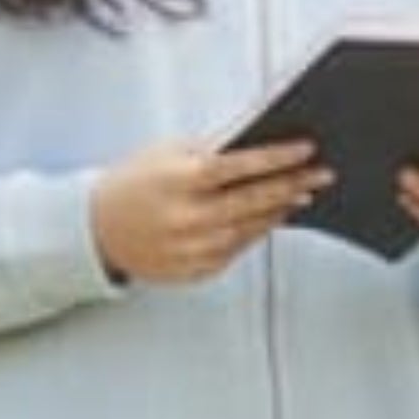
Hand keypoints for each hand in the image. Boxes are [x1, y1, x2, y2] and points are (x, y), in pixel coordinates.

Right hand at [92, 135, 324, 286]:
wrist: (96, 230)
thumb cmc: (134, 183)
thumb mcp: (165, 153)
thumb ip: (210, 152)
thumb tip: (260, 149)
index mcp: (181, 181)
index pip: (241, 166)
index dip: (279, 157)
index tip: (307, 149)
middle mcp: (189, 217)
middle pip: (255, 200)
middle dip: (294, 185)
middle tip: (323, 174)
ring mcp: (193, 248)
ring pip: (252, 228)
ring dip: (280, 210)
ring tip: (302, 194)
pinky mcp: (195, 270)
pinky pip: (236, 249)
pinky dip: (255, 231)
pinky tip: (270, 217)